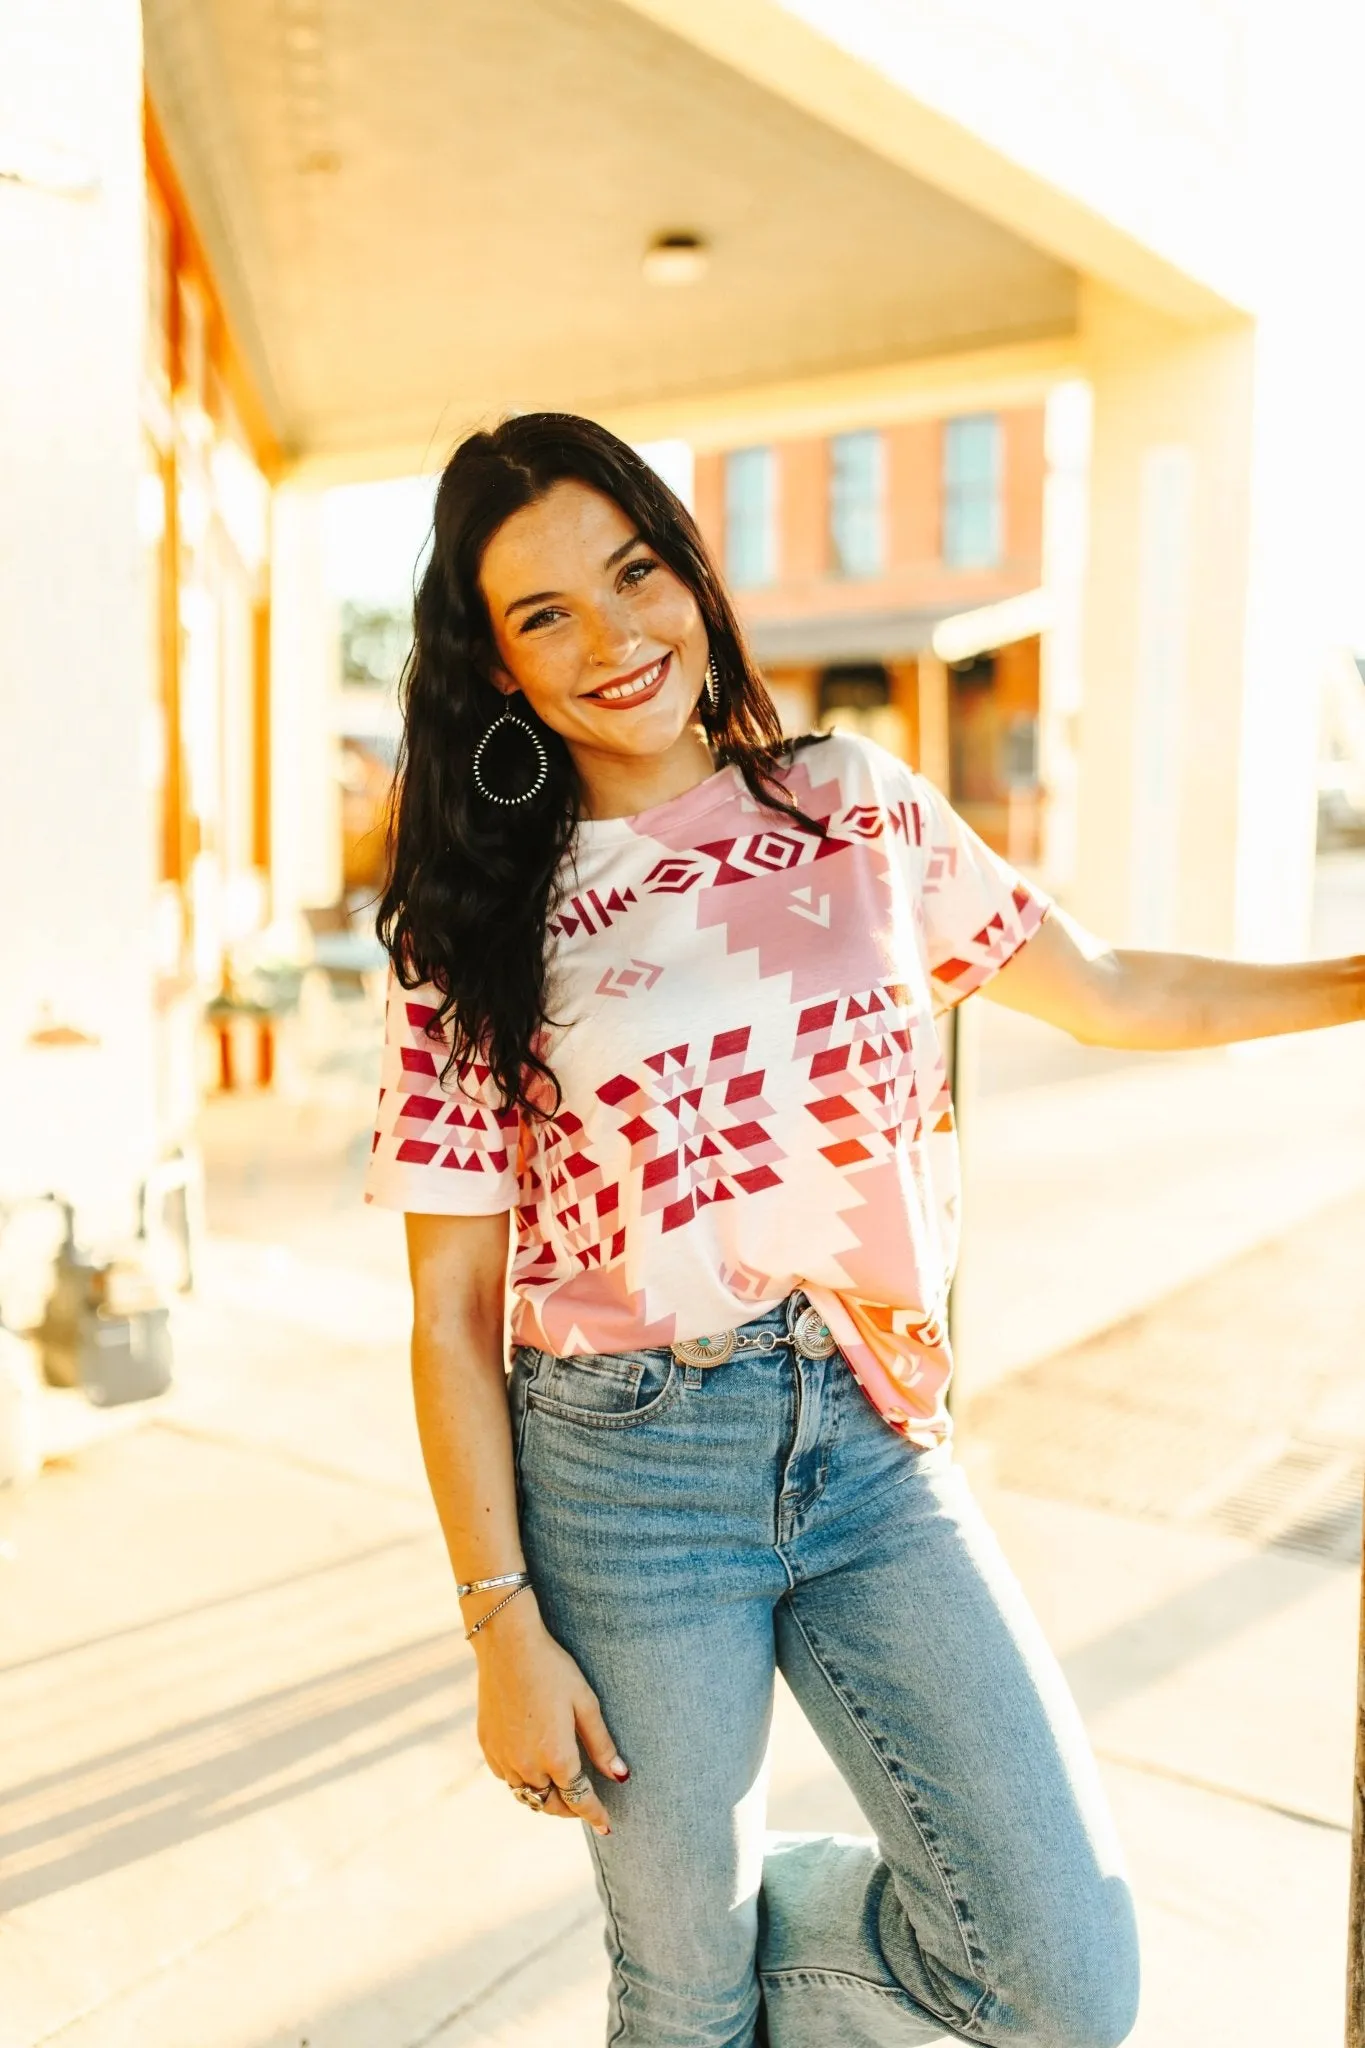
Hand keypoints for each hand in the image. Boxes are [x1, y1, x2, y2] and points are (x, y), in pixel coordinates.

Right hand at [470, 1594, 628, 1835]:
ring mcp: (503, 1758)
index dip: (595, 1815)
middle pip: (551, 1804)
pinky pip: (507, 1778)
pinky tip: (532, 1768)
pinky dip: (522, 1781)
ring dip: (544, 1798)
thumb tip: (621, 1777)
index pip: (579, 1800)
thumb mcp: (585, 1703)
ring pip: (526, 1795)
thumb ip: (601, 1744)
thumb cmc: (553, 1669)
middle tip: (584, 1806)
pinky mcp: (487, 1747)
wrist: (507, 1646)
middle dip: (570, 1810)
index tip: (606, 1826)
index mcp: (557, 1757)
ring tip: (560, 1792)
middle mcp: (527, 1765)